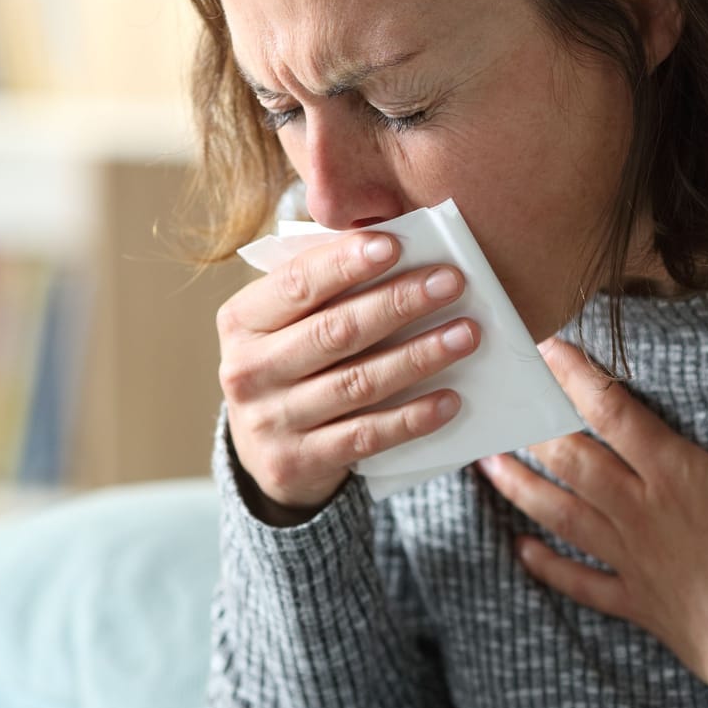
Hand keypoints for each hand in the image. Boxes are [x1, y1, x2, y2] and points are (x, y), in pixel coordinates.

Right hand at [218, 232, 480, 522]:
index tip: (394, 244)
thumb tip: (393, 245)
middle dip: (398, 302)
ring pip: (357, 383)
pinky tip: (449, 399)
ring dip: (418, 356)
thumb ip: (323, 286)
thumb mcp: (285, 322)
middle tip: (451, 282)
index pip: (296, 283)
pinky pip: (365, 436)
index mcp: (241, 321)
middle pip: (334, 331)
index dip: (344, 263)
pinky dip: (411, 417)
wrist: (261, 450)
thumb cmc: (289, 362)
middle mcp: (247, 371)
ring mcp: (270, 421)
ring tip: (465, 334)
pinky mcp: (297, 462)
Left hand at [476, 331, 707, 707]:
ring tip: (486, 462)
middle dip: (534, 424)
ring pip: (561, 514)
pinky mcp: (633, 600)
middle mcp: (640, 512)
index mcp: (676, 477)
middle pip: (572, 459)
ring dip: (521, 486)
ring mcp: (630, 558)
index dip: (577, 376)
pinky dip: (548, 565)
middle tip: (502, 397)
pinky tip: (520, 549)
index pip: (614, 413)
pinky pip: (579, 581)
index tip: (546, 347)